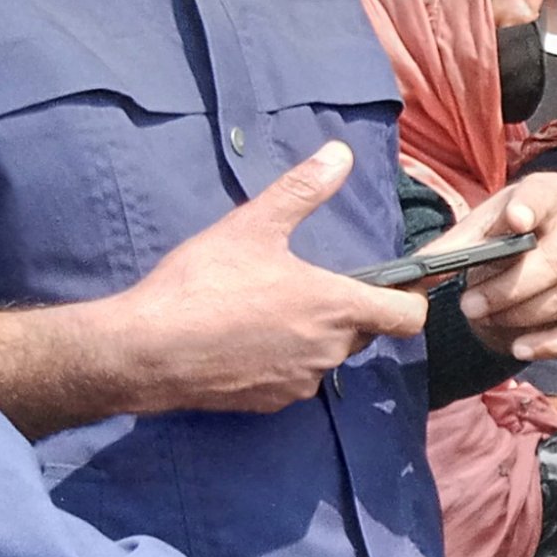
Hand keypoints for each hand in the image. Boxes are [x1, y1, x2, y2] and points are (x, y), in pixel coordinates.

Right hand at [64, 144, 428, 414]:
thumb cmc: (202, 284)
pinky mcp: (271, 403)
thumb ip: (302, 190)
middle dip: (348, 312)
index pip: (408, 317)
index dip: (410, 301)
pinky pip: (293, 379)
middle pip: (365, 333)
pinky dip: (281, 361)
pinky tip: (245, 341)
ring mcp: (301, 382)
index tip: (396, 285)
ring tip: (267, 311)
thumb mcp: (252, 225)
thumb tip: (340, 153)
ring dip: (312, 337)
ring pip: (326, 357)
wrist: (147, 350)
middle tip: (306, 286)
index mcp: (337, 307)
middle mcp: (329, 351)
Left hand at [445, 170, 556, 361]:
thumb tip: (411, 275)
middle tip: (467, 305)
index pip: (544, 196)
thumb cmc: (512, 232)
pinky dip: (552, 344)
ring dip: (521, 317)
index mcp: (552, 194)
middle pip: (553, 263)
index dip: (530, 207)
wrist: (553, 240)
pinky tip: (520, 348)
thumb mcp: (483, 227)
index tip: (514, 219)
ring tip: (485, 320)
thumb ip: (453, 247)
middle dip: (505, 290)